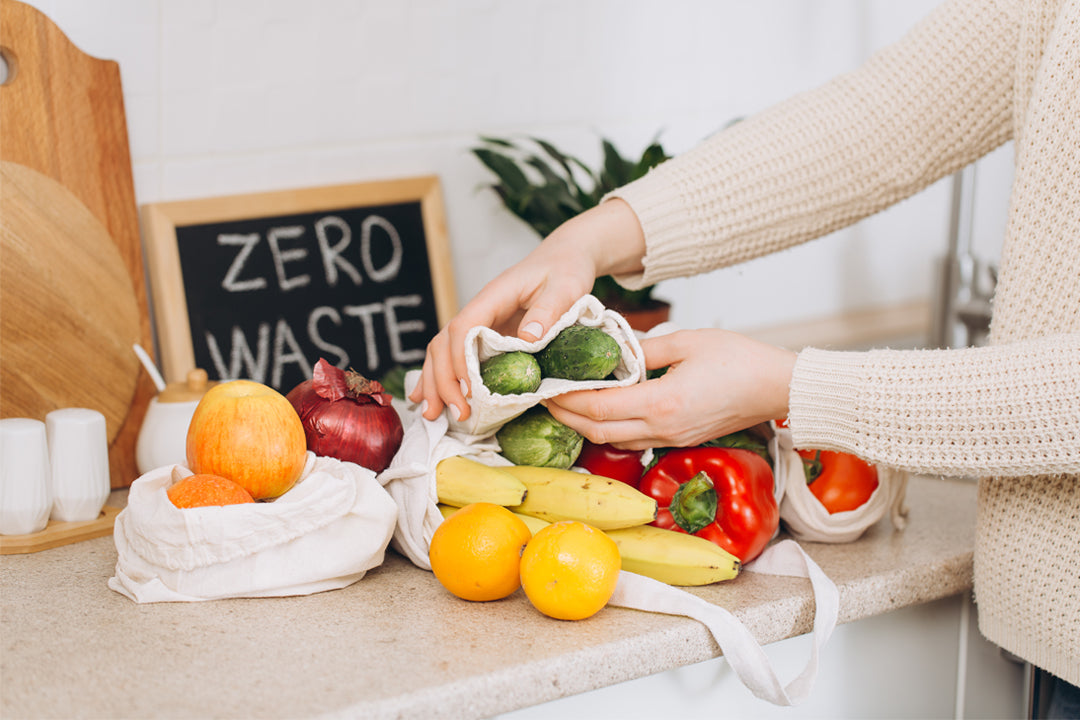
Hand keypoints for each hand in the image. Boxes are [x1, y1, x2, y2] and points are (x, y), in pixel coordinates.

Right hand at [409, 199, 645, 420]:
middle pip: (445, 343)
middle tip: (454, 412)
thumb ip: (549, 309)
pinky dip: (444, 378)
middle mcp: (480, 309)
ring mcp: (480, 323)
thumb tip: (527, 337)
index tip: (469, 389)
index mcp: (495, 295)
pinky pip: (457, 356)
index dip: (461, 359)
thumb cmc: (566, 270)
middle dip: (443, 379)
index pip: (465, 327)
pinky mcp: (486, 335)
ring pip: (443, 351)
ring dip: (436, 383)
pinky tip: (433, 399)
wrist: (564, 258)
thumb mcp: (566, 286)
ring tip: (432, 415)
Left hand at [545, 329, 796, 449]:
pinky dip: (610, 430)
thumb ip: (645, 348)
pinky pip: (635, 441)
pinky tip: (602, 414)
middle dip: (566, 417)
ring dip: (586, 426)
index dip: (567, 399)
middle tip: (544, 399)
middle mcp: (663, 428)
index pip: (600, 407)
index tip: (546, 386)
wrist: (779, 387)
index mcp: (663, 403)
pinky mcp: (680, 440)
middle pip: (599, 431)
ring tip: (565, 406)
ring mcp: (672, 438)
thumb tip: (614, 350)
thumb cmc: (741, 359)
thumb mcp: (688, 341)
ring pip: (615, 440)